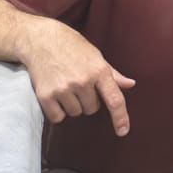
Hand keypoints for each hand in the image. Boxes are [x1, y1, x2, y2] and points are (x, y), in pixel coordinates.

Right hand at [19, 17, 134, 134]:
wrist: (41, 41)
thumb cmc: (72, 47)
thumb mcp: (96, 56)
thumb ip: (113, 74)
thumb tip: (131, 84)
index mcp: (99, 71)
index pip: (114, 99)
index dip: (120, 117)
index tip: (123, 131)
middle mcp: (83, 81)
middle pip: (92, 109)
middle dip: (88, 100)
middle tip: (79, 84)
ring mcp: (64, 89)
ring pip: (76, 113)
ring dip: (72, 105)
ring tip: (66, 85)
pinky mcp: (46, 96)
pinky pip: (58, 117)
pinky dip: (57, 111)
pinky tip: (55, 94)